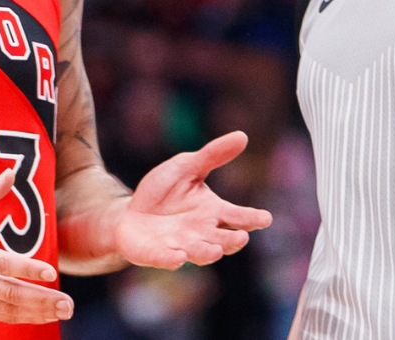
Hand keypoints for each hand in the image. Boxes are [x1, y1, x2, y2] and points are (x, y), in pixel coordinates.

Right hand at [0, 170, 73, 323]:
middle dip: (41, 300)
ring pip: (5, 309)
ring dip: (36, 312)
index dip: (27, 269)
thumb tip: (11, 173)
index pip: (1, 263)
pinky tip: (40, 315)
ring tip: (61, 311)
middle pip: (8, 293)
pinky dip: (19, 317)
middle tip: (67, 304)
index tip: (51, 272)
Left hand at [115, 131, 272, 267]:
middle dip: (232, 241)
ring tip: (215, 252)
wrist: (130, 213)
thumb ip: (212, 155)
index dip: (252, 218)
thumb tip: (242, 136)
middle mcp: (201, 233)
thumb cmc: (164, 192)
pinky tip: (178, 257)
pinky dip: (171, 259)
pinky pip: (165, 258)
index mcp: (213, 212)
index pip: (238, 217)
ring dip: (207, 253)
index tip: (265, 218)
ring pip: (199, 253)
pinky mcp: (156, 254)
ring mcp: (180, 246)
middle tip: (241, 237)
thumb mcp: (186, 167)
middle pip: (223, 240)